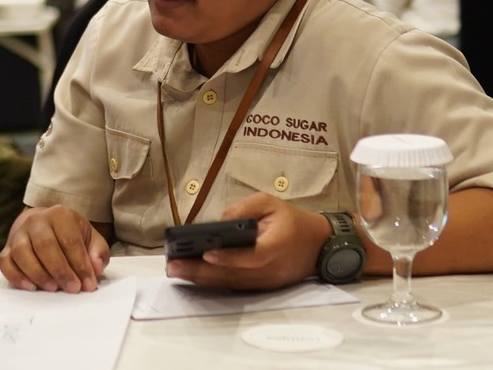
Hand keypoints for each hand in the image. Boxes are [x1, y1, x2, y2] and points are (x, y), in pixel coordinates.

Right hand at [0, 205, 110, 292]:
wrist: (43, 225)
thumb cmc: (70, 235)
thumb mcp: (90, 239)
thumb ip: (97, 253)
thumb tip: (96, 267)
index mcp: (59, 214)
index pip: (70, 240)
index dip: (80, 264)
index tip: (88, 284)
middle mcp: (36, 221)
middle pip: (45, 245)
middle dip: (60, 270)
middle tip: (72, 288)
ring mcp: (18, 234)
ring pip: (22, 252)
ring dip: (38, 273)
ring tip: (53, 288)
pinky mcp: (6, 248)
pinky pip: (5, 262)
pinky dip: (16, 276)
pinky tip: (31, 287)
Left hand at [166, 193, 327, 290]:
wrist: (318, 245)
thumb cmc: (291, 220)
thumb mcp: (270, 202)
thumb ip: (244, 208)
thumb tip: (219, 222)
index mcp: (277, 245)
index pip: (253, 256)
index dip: (230, 257)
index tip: (206, 252)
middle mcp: (271, 269)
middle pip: (234, 274)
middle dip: (201, 270)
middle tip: (173, 265)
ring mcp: (267, 283)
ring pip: (231, 283)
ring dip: (201, 278)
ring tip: (175, 269)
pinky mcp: (262, 288)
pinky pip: (234, 286)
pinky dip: (213, 282)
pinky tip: (192, 274)